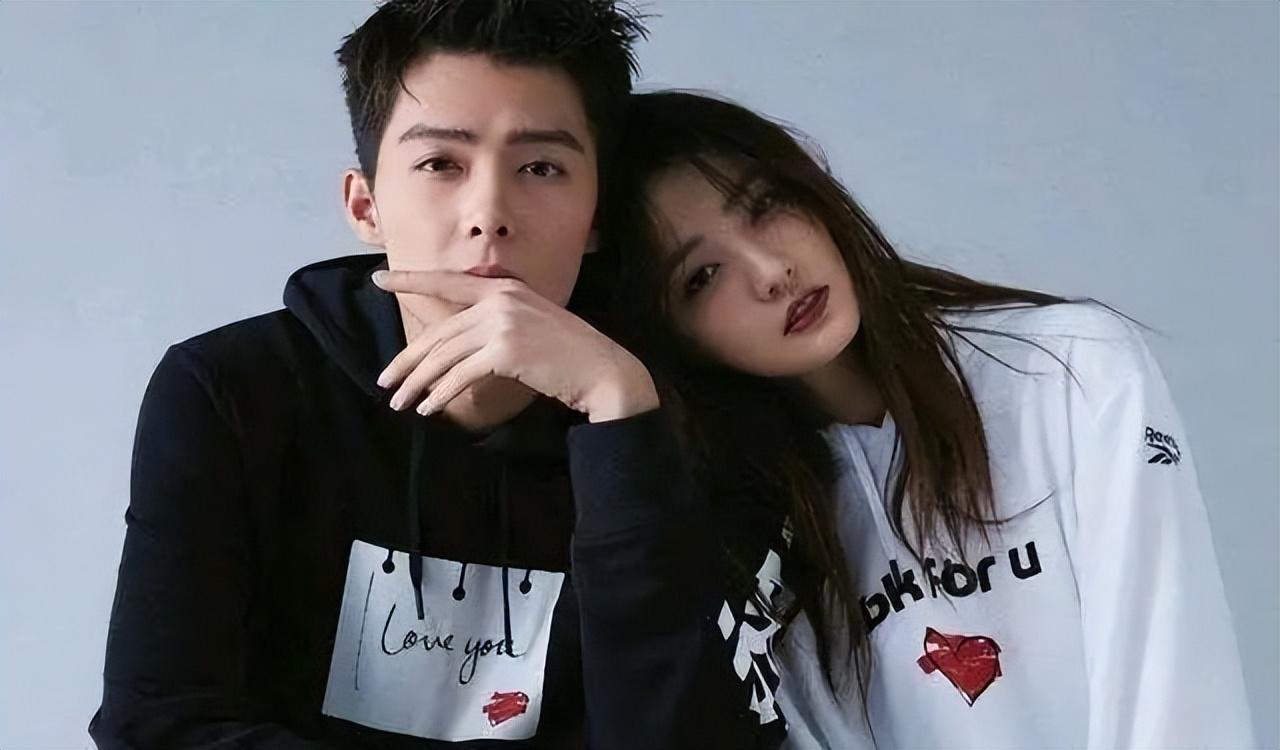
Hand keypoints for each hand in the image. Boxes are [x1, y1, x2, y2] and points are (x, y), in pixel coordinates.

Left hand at [373, 270, 658, 422]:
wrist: (603, 371)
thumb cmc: (568, 356)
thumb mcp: (531, 324)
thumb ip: (497, 323)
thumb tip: (458, 344)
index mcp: (505, 288)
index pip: (448, 282)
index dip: (411, 280)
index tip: (380, 279)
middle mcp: (501, 299)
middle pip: (440, 331)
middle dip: (409, 360)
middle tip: (386, 380)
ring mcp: (503, 323)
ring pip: (445, 354)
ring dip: (419, 382)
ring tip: (401, 402)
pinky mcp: (506, 351)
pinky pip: (461, 374)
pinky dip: (442, 393)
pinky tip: (430, 407)